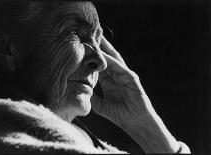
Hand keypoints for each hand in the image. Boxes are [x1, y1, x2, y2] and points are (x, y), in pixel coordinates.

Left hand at [91, 36, 183, 152]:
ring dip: (105, 47)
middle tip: (88, 34)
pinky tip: (102, 53)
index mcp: (109, 81)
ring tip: (96, 36)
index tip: (81, 47)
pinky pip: (119, 67)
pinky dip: (110, 60)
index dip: (90, 57)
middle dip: (98, 46)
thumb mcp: (101, 105)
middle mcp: (116, 75)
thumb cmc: (120, 114)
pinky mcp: (131, 77)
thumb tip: (81, 92)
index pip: (98, 65)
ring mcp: (124, 75)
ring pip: (113, 58)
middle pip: (105, 57)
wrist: (135, 122)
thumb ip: (92, 97)